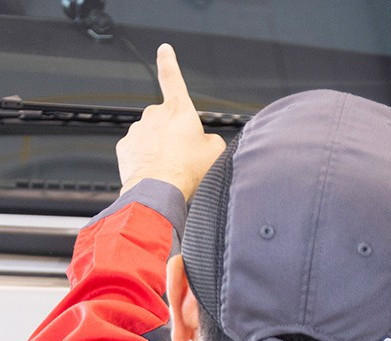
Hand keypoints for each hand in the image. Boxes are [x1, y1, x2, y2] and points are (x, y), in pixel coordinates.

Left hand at [116, 44, 225, 200]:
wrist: (159, 190)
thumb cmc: (186, 171)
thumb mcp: (215, 152)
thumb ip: (211, 140)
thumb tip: (206, 142)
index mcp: (178, 111)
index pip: (172, 78)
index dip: (169, 62)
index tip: (164, 50)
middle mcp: (155, 116)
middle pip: (166, 118)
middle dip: (173, 132)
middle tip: (184, 154)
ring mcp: (137, 131)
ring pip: (151, 135)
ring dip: (160, 148)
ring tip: (172, 168)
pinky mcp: (125, 147)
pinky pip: (138, 149)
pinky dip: (147, 159)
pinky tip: (157, 172)